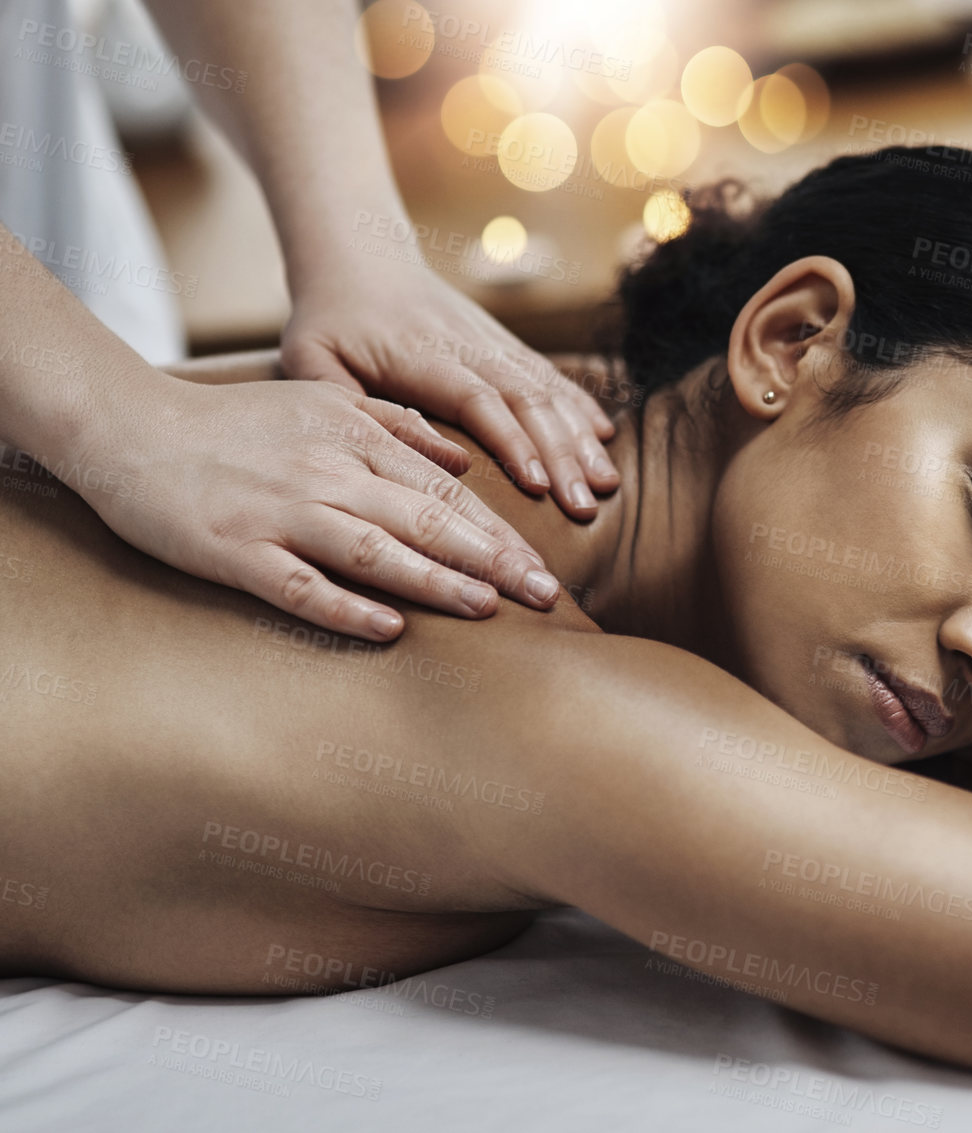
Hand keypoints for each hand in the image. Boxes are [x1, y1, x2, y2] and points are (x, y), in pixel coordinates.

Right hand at [67, 375, 561, 640]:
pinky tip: (389, 629)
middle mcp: (327, 473)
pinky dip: (345, 606)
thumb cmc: (234, 422)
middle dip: (494, 561)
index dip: (501, 533)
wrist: (128, 426)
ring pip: (375, 550)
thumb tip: (463, 460)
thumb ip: (397, 425)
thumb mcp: (324, 400)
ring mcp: (281, 513)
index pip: (446, 492)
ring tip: (489, 608)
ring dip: (437, 581)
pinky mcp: (235, 550)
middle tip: (546, 597)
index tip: (544, 569)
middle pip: (426, 521)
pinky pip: (298, 585)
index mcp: (354, 436)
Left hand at [280, 256, 620, 519]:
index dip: (512, 441)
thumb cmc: (330, 319)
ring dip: (580, 437)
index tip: (539, 485)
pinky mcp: (504, 343)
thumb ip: (337, 400)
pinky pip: (550, 375)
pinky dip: (580, 406)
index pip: (477, 398)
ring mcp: (492, 342)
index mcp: (422, 354)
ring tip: (606, 483)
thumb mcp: (308, 356)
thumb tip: (387, 444)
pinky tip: (604, 437)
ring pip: (548, 388)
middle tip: (586, 504)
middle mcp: (468, 345)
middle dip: (563, 454)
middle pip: (527, 399)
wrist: (360, 257)